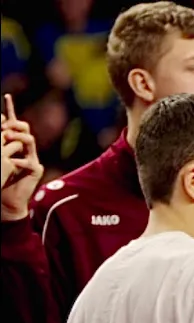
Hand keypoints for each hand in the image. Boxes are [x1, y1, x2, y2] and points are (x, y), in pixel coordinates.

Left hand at [1, 94, 43, 221]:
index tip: (6, 96)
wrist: (6, 201)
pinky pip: (28, 161)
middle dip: (14, 124)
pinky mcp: (35, 170)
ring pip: (29, 139)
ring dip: (17, 138)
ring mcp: (31, 158)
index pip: (13, 122)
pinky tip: (11, 164)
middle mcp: (24, 148)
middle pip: (24, 127)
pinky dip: (18, 161)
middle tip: (3, 129)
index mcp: (14, 143)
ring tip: (6, 139)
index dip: (10, 109)